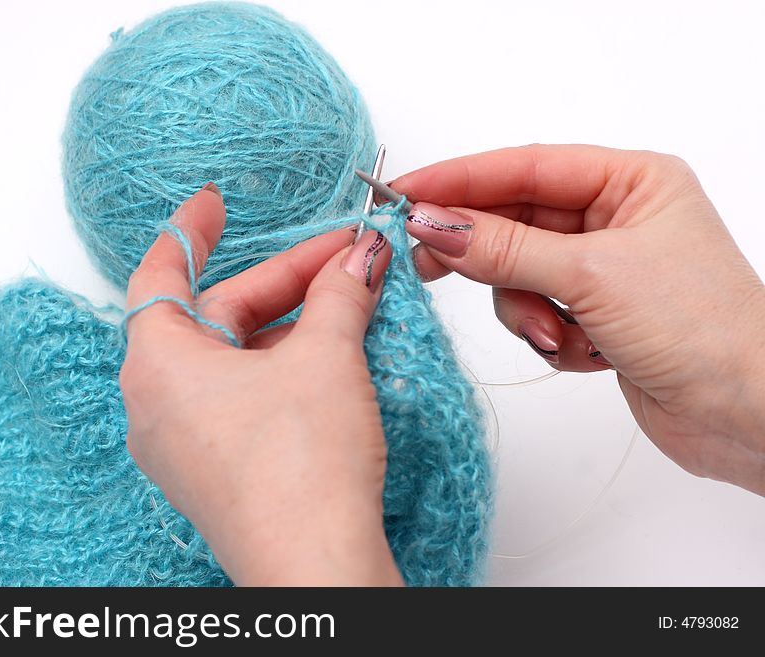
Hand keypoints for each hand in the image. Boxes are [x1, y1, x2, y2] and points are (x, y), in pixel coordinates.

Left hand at [119, 184, 402, 585]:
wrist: (314, 566)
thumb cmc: (300, 467)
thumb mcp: (326, 357)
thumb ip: (340, 295)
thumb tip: (361, 258)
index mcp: (158, 364)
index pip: (161, 273)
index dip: (191, 230)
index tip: (216, 202)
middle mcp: (157, 404)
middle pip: (215, 316)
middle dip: (283, 282)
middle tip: (343, 259)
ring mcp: (184, 443)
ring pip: (233, 360)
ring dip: (290, 327)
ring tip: (350, 307)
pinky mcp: (215, 471)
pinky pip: (239, 399)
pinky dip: (280, 370)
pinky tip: (330, 361)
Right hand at [391, 145, 764, 494]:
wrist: (746, 415)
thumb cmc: (704, 329)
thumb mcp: (591, 275)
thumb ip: (504, 248)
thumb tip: (434, 223)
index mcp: (631, 182)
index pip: (524, 168)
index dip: (459, 180)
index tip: (406, 194)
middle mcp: (615, 219)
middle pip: (515, 220)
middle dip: (482, 251)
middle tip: (427, 262)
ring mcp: (602, 270)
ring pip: (518, 273)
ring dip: (526, 308)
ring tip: (552, 331)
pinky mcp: (594, 315)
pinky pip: (536, 312)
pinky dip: (548, 335)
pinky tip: (585, 353)